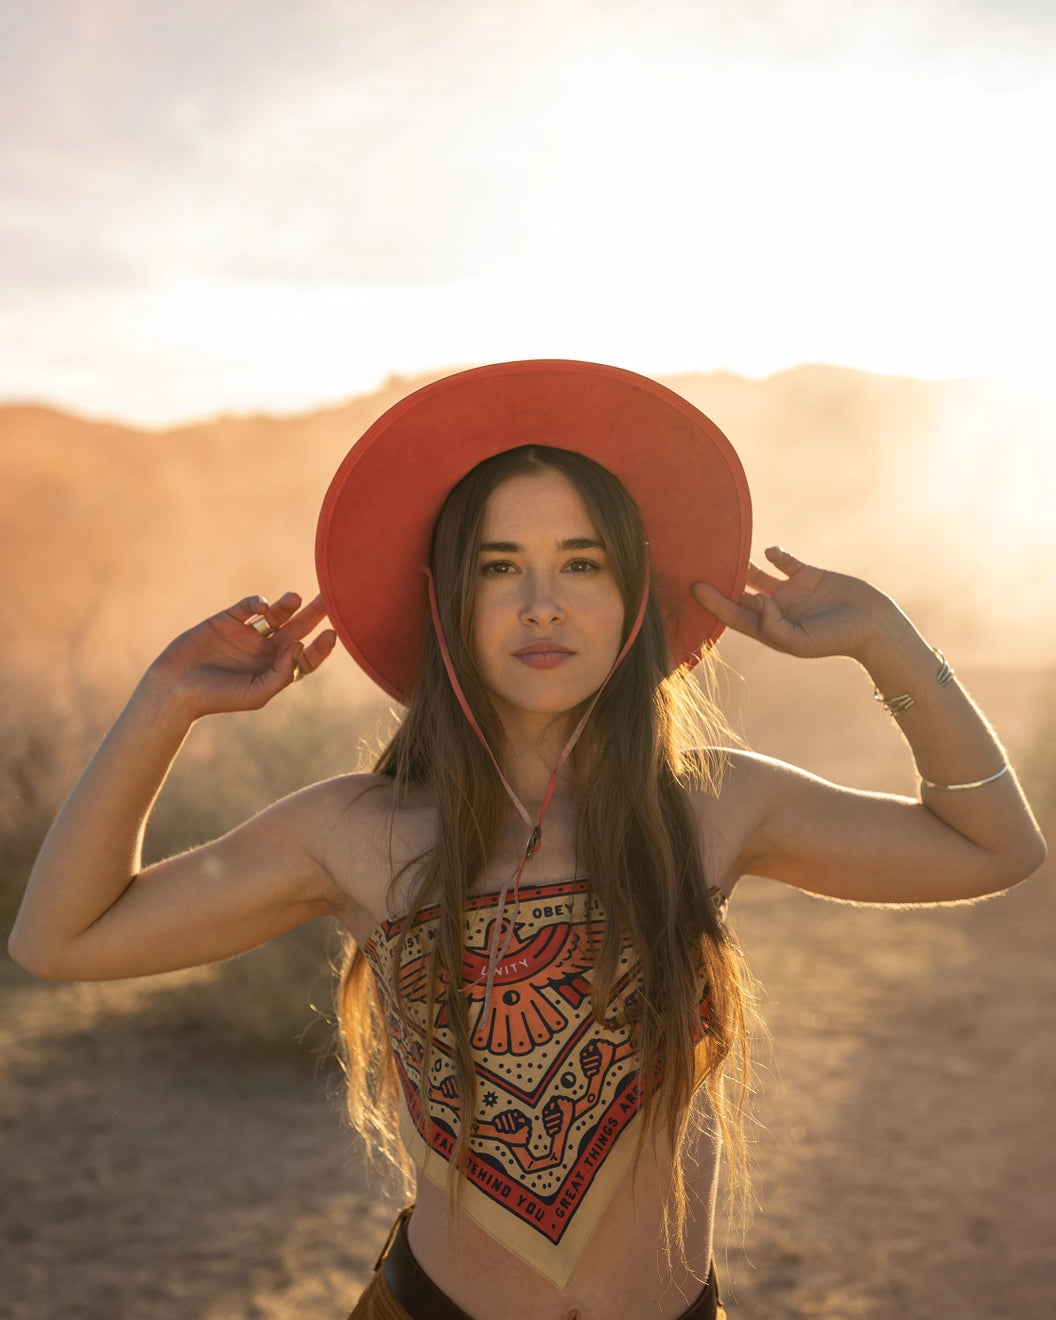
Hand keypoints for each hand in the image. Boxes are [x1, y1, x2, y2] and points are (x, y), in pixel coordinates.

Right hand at [145, 592, 336, 717]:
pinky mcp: (227, 620)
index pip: (306, 657)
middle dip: (315, 614)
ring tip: (296, 597)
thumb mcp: (256, 693)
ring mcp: (247, 634)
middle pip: (298, 629)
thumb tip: (300, 645)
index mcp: (275, 671)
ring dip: (288, 604)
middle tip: (333, 598)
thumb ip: (282, 673)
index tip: (332, 634)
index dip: (321, 647)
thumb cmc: (218, 697)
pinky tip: (263, 607)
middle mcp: (265, 651)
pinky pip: (249, 606)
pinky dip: (258, 602)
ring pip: (277, 614)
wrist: (176, 688)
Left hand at [691, 547, 900, 661]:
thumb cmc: (836, 639)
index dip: (714, 603)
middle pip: (741, 594)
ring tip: (723, 550)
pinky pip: (786, 562)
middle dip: (721, 583)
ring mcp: (792, 592)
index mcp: (771, 629)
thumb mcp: (801, 641)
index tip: (694, 587)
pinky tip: (770, 552)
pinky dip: (777, 555)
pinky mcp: (809, 575)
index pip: (735, 616)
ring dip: (742, 566)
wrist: (873, 625)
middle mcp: (776, 610)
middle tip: (697, 564)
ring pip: (758, 576)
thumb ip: (774, 627)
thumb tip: (756, 602)